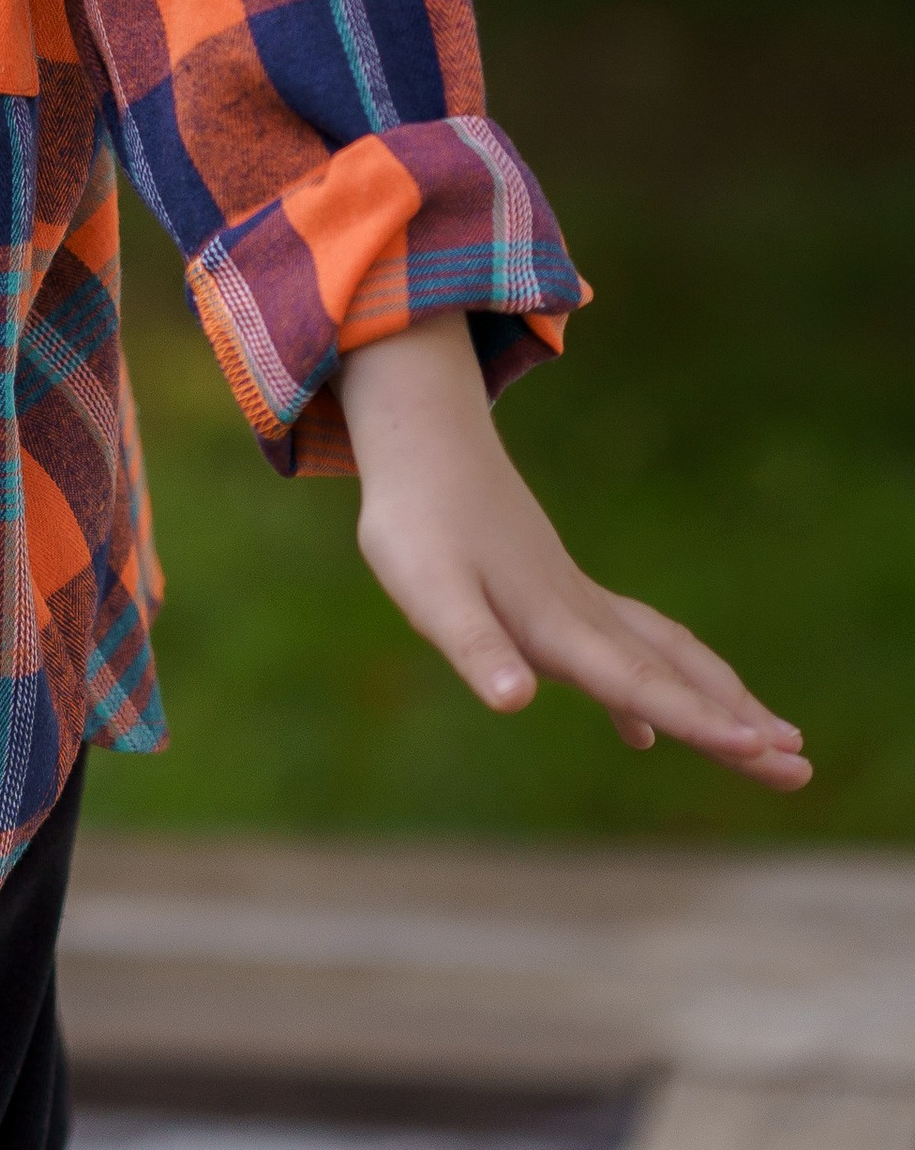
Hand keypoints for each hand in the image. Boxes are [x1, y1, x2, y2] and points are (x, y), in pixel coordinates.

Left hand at [338, 311, 810, 788]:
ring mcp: (577, 603)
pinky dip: (652, 692)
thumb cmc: (417, 525)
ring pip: (666, 659)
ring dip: (718, 701)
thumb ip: (477, 647)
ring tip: (773, 745)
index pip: (642, 685)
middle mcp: (582, 617)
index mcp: (557, 626)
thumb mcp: (430, 592)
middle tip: (802, 771)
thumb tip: (517, 701)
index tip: (766, 752)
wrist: (423, 447)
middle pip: (676, 678)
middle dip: (740, 725)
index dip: (702, 721)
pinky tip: (641, 736)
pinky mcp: (559, 596)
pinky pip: (627, 650)